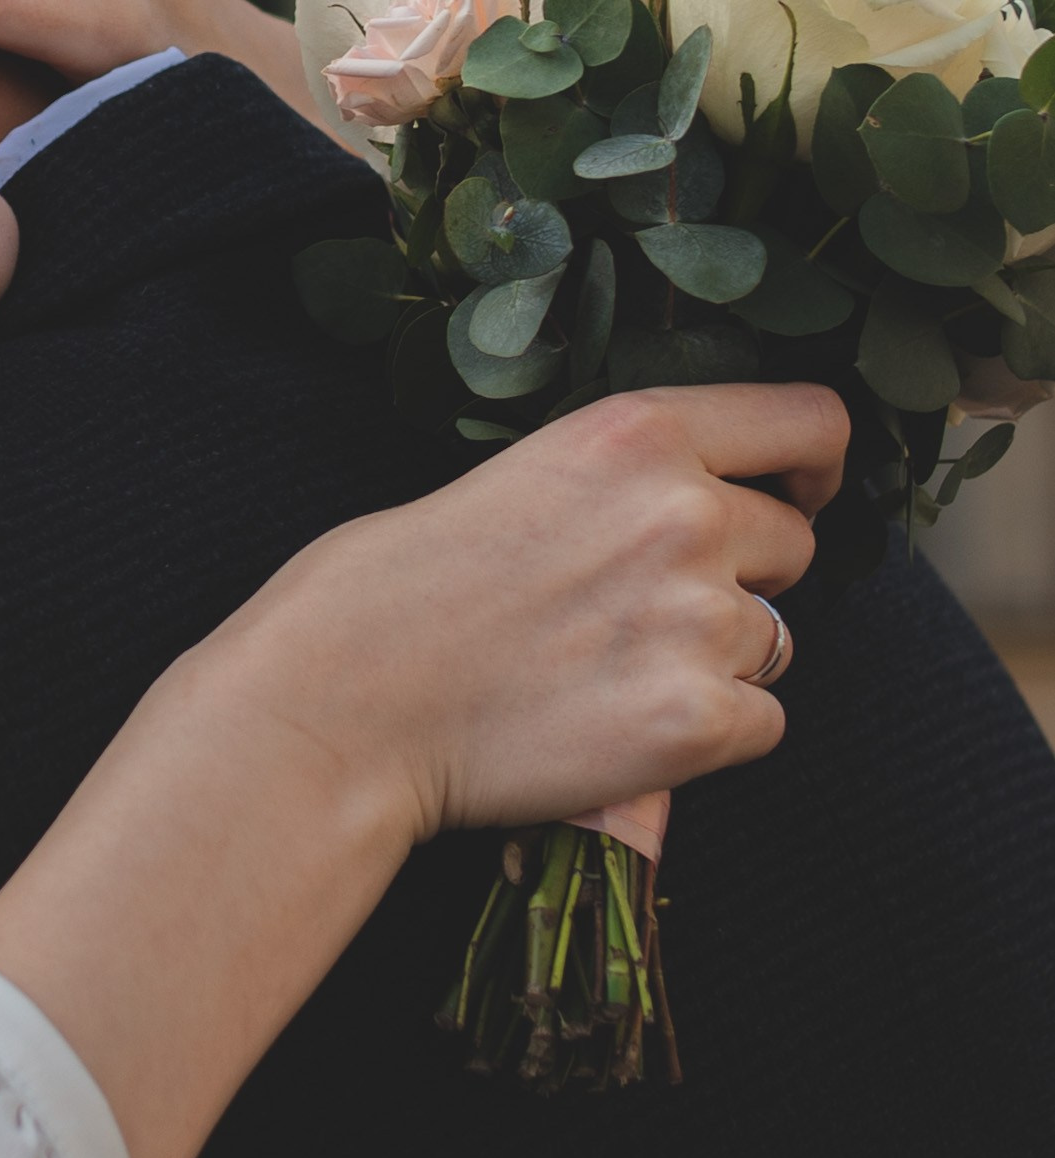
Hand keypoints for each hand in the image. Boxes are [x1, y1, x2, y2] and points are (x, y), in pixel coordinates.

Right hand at [0, 380, 844, 1157]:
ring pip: (774, 642)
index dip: (816, 463)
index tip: (804, 490)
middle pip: (793, 542)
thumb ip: (626, 478)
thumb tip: (714, 503)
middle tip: (637, 614)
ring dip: (715, 661)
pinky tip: (613, 727)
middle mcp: (683, 513)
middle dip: (739, 577)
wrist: (342, 704)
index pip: (808, 421)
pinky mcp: (698, 720)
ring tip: (603, 675)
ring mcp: (697, 618)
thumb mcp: (518, 478)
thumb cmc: (395, 590)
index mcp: (634, 434)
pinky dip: (704, 736)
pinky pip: (760, 724)